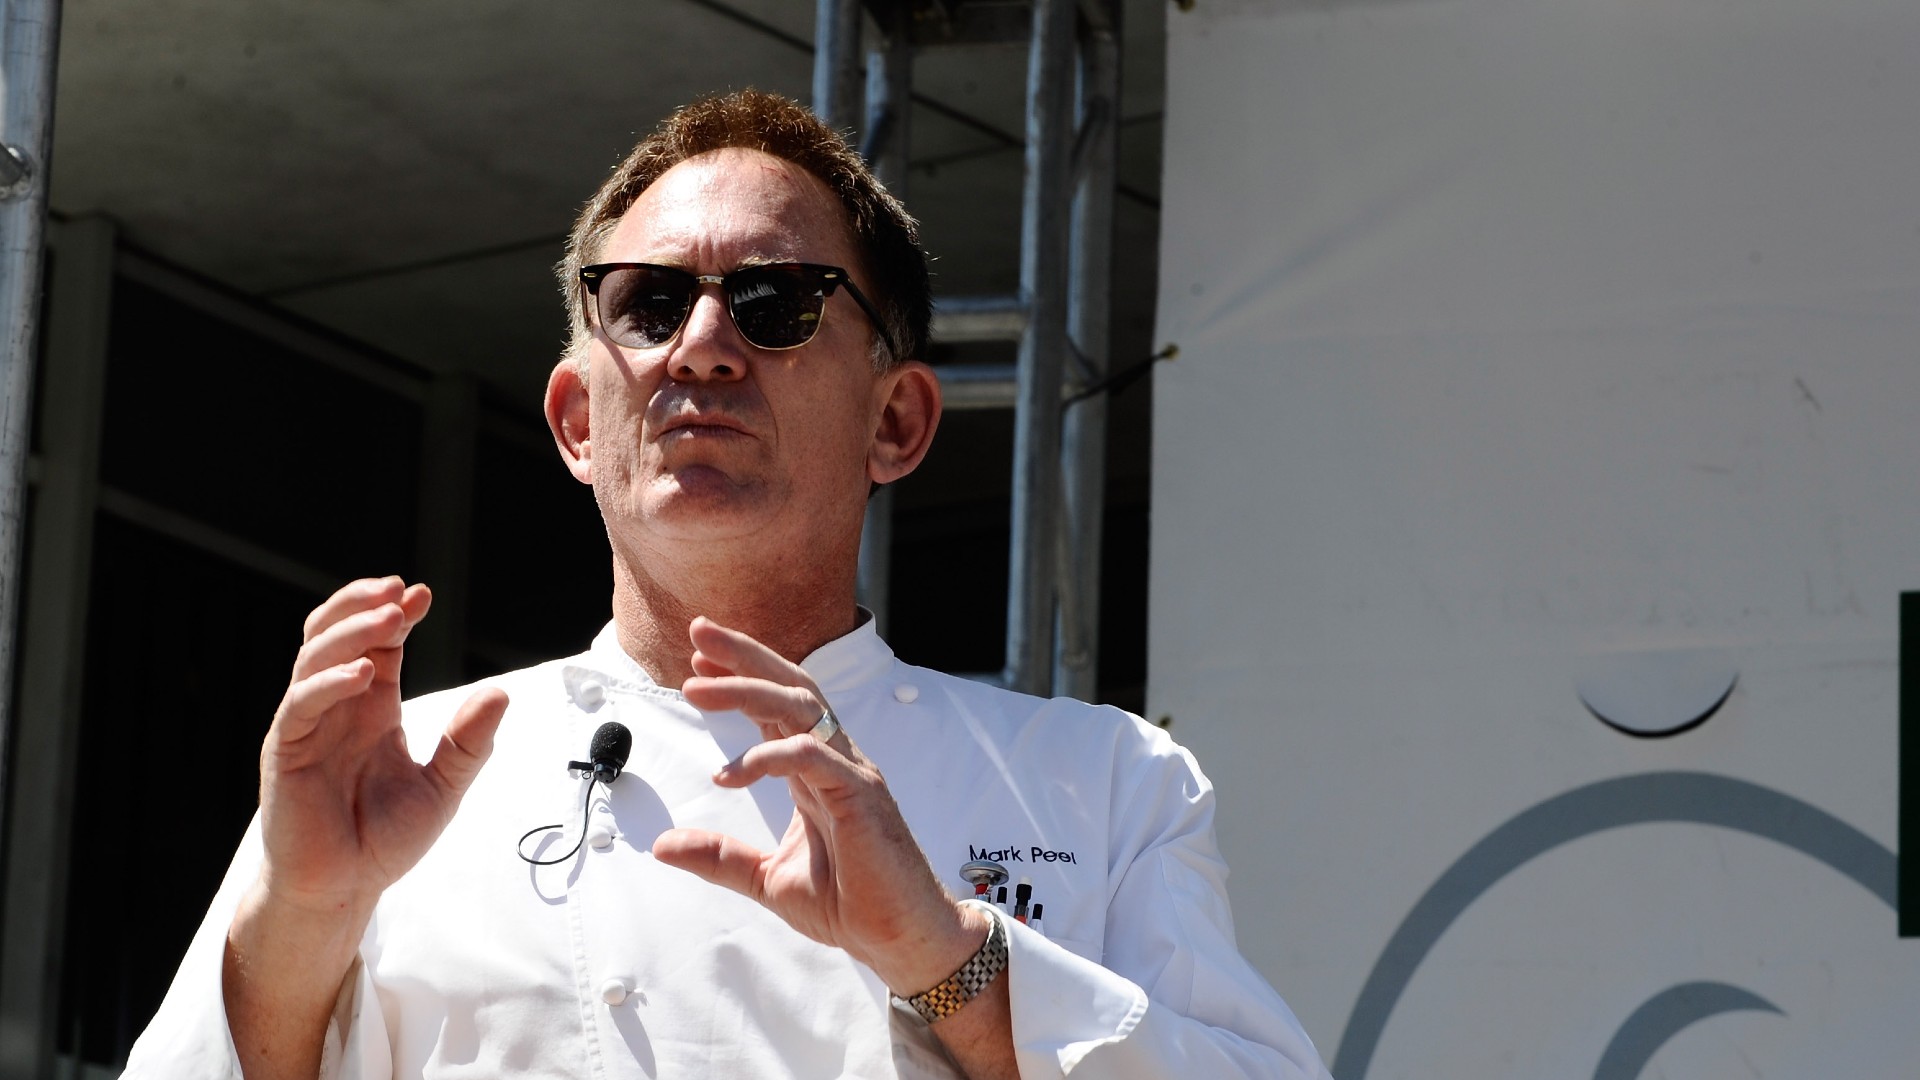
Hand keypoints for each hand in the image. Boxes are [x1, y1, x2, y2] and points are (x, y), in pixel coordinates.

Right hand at [227, 577, 507, 1079]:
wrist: (341, 890)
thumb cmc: (383, 839)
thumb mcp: (442, 789)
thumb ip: (469, 743)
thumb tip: (502, 692)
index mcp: (371, 708)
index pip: (379, 645)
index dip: (396, 614)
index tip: (423, 593)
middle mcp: (337, 708)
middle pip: (336, 634)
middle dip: (363, 604)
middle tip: (399, 590)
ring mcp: (307, 726)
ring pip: (314, 657)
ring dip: (350, 630)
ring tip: (388, 615)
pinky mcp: (285, 752)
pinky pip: (300, 705)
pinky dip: (328, 682)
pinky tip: (362, 671)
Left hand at [651, 617, 986, 996]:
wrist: (899, 937)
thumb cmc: (850, 903)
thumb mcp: (766, 879)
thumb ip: (719, 857)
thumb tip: (662, 845)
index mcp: (816, 770)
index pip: (778, 706)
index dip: (740, 678)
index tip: (698, 661)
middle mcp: (836, 759)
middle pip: (791, 686)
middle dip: (744, 656)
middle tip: (700, 632)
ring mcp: (851, 772)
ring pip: (801, 707)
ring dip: (747, 689)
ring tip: (699, 687)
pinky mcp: (861, 795)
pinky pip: (814, 756)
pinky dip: (769, 757)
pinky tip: (731, 774)